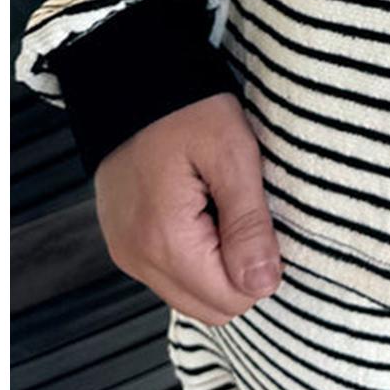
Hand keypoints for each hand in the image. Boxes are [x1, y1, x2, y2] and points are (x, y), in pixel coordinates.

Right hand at [93, 92, 282, 325]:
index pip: (230, 300)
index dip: (261, 269)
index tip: (264, 222)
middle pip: (210, 308)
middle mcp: (138, 259)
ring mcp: (127, 254)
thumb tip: (264, 284)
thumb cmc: (186, 110)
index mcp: (165, 241)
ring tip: (223, 211)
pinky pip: (170, 275)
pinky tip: (203, 214)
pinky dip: (195, 258)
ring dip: (218, 267)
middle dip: (240, 274)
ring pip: (190, 296)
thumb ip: (248, 224)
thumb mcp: (232, 156)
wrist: (129, 81)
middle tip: (247, 216)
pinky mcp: (125, 243)